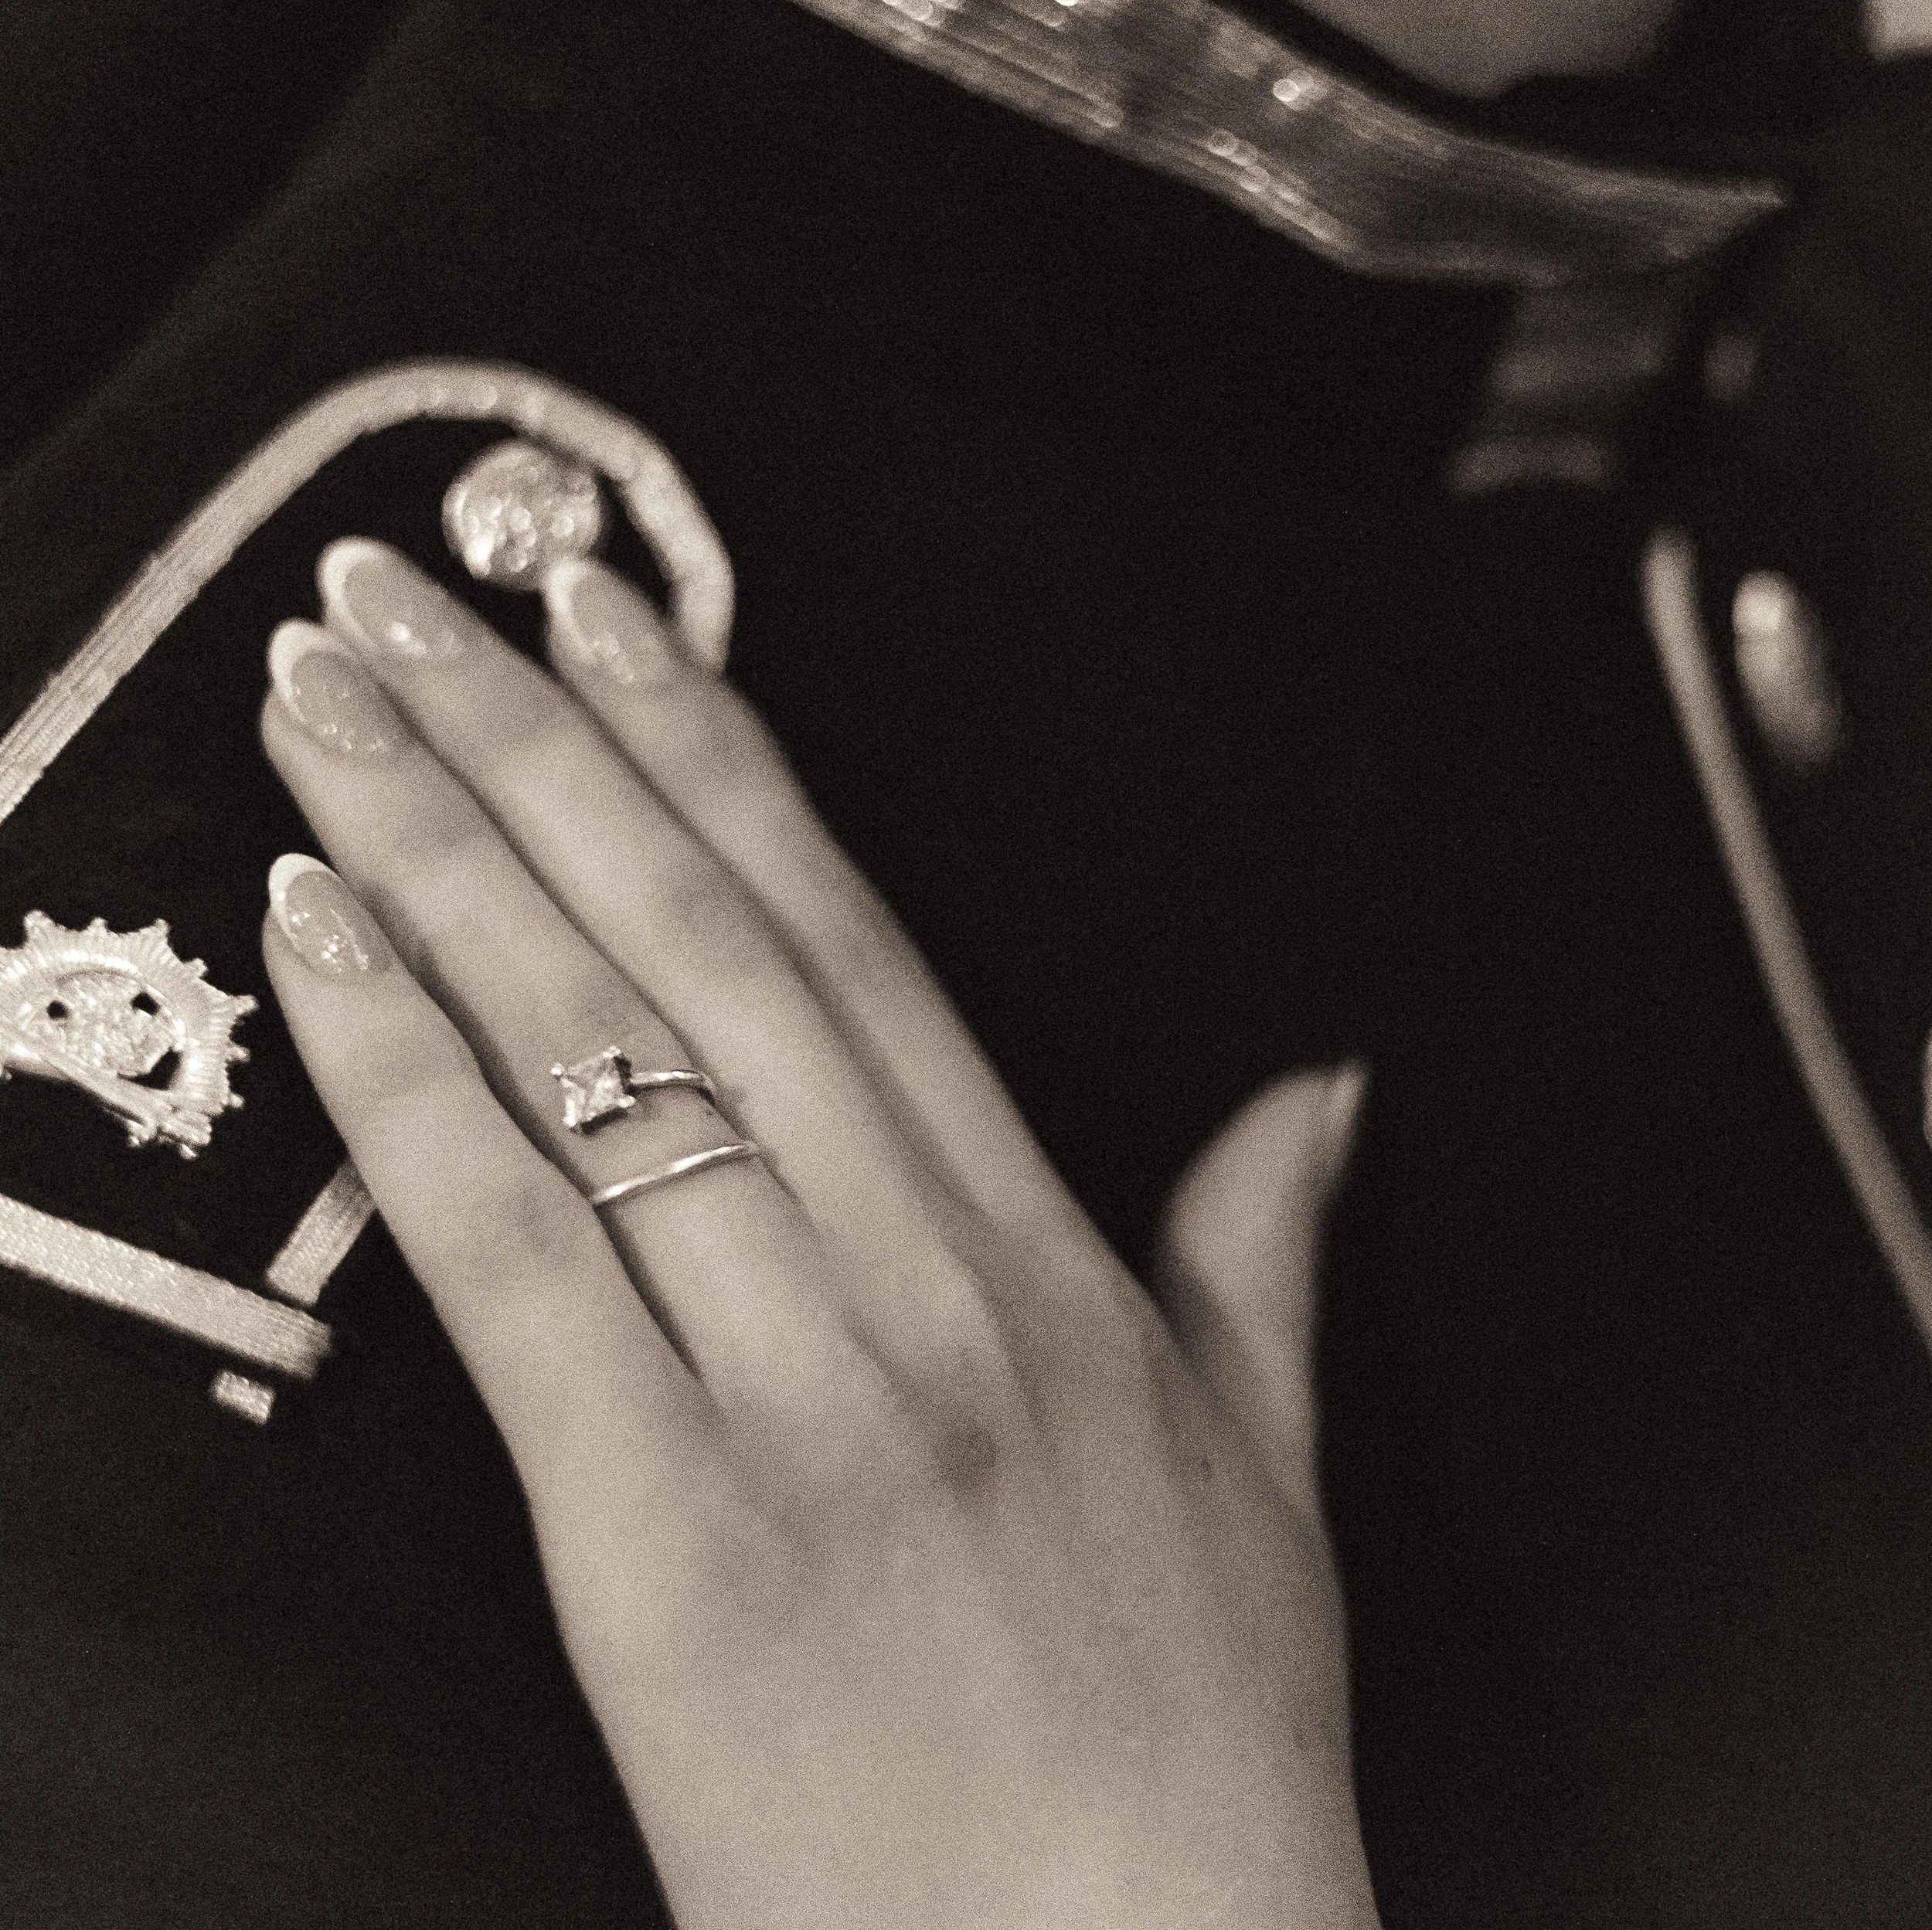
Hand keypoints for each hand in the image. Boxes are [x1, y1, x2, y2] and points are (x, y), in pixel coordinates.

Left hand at [259, 538, 1380, 1929]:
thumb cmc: (1189, 1750)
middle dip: (538, 742)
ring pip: (599, 1055)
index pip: (851, 936)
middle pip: (698, 946)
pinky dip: (409, 1079)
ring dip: (442, 854)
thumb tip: (1319, 1086)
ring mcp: (793, 1398)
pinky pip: (513, 1255)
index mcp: (1046, 1259)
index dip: (720, 754)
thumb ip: (1259, 1248)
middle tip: (405, 590)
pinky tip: (322, 941)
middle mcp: (919, 1285)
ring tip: (328, 706)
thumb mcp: (1263, 1472)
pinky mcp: (662, 1537)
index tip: (617, 612)